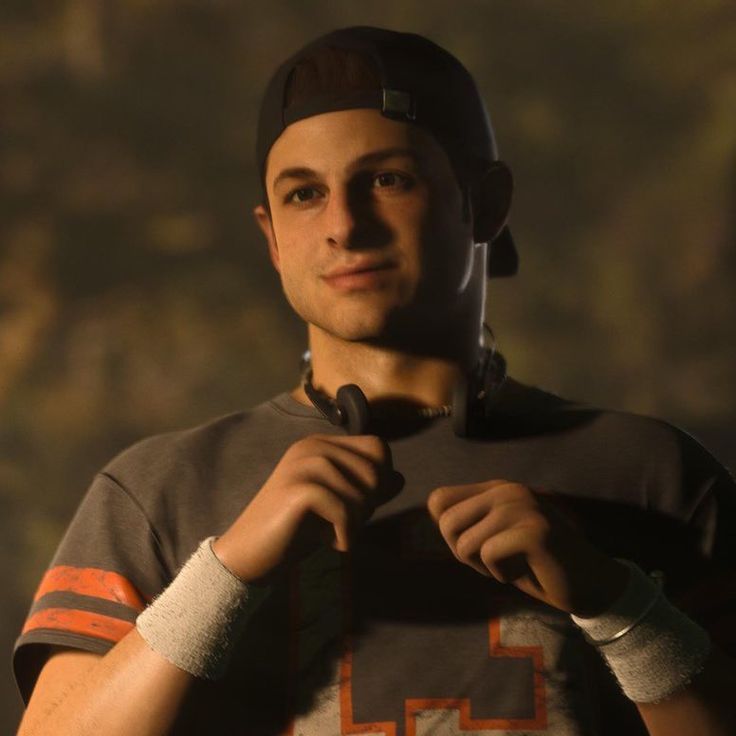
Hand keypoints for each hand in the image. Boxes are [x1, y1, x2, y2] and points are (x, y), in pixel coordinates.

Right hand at [213, 434, 402, 582]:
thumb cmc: (294, 531)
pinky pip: (346, 513)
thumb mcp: (338, 506)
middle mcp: (312, 446)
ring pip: (364, 493)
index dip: (379, 481)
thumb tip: (400, 477)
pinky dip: (344, 536)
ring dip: (355, 524)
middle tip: (340, 524)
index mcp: (321, 444)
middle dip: (368, 506)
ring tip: (329, 533)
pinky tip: (325, 542)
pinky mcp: (299, 489)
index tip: (356, 507)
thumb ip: (368, 491)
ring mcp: (304, 465)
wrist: (248, 555)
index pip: (378, 447)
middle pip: (376, 471)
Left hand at [427, 480, 628, 615]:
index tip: (479, 547)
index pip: (438, 500)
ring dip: (483, 567)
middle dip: (464, 553)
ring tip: (513, 565)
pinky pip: (489, 555)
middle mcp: (507, 490)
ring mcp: (523, 507)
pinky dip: (500, 574)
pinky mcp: (534, 530)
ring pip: (465, 542)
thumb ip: (468, 524)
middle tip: (496, 562)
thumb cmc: (535, 565)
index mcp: (496, 488)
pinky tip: (526, 571)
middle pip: (446, 522)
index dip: (450, 533)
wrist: (589, 585)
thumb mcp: (494, 539)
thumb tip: (434, 514)